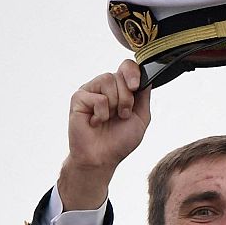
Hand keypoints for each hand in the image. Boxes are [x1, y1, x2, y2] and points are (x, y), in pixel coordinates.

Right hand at [60, 60, 151, 208]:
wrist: (102, 158)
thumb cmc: (120, 141)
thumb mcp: (141, 118)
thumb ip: (144, 97)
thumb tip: (147, 77)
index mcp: (120, 89)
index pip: (127, 67)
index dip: (133, 72)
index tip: (135, 87)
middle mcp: (104, 87)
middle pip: (120, 75)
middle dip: (127, 98)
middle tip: (122, 116)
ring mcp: (90, 91)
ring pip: (108, 80)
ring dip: (115, 104)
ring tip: (108, 119)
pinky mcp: (78, 98)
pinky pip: (97, 97)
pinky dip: (101, 114)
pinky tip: (95, 122)